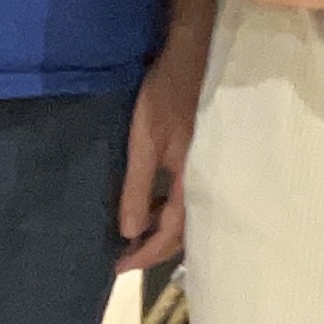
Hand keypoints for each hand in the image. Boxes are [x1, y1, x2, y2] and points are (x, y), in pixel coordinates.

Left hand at [116, 40, 204, 272]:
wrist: (192, 56)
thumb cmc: (165, 96)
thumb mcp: (144, 142)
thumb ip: (138, 187)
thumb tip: (130, 232)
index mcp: (191, 179)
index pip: (171, 232)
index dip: (145, 253)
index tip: (119, 267)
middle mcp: (204, 178)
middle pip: (184, 229)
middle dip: (154, 247)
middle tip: (125, 256)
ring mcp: (204, 165)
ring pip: (186, 211)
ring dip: (161, 227)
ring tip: (134, 232)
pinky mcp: (200, 153)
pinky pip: (185, 194)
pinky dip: (167, 207)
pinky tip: (150, 201)